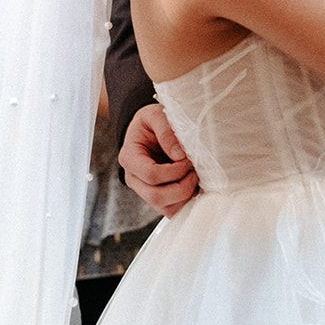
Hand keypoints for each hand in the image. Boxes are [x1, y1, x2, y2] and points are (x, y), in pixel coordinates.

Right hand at [119, 102, 198, 217]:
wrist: (150, 129)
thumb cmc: (152, 122)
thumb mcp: (156, 114)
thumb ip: (166, 130)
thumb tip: (180, 155)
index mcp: (129, 158)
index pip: (151, 174)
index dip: (174, 170)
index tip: (188, 159)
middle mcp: (134, 179)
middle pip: (156, 197)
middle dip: (182, 187)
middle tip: (194, 172)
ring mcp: (145, 192)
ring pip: (166, 208)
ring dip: (186, 195)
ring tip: (195, 176)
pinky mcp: (159, 199)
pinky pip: (173, 210)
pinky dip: (187, 201)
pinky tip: (194, 185)